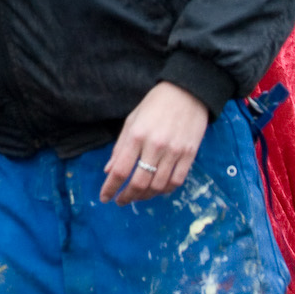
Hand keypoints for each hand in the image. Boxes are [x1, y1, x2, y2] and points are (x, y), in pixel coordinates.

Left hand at [99, 81, 208, 204]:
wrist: (187, 93)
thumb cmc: (155, 104)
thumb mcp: (132, 120)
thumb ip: (120, 147)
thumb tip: (109, 170)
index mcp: (136, 135)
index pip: (120, 169)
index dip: (110, 187)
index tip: (104, 198)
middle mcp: (155, 146)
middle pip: (139, 182)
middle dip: (127, 196)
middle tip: (121, 200)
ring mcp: (174, 152)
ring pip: (158, 186)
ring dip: (145, 196)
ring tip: (137, 196)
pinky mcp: (190, 155)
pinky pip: (177, 181)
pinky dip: (165, 190)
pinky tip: (157, 190)